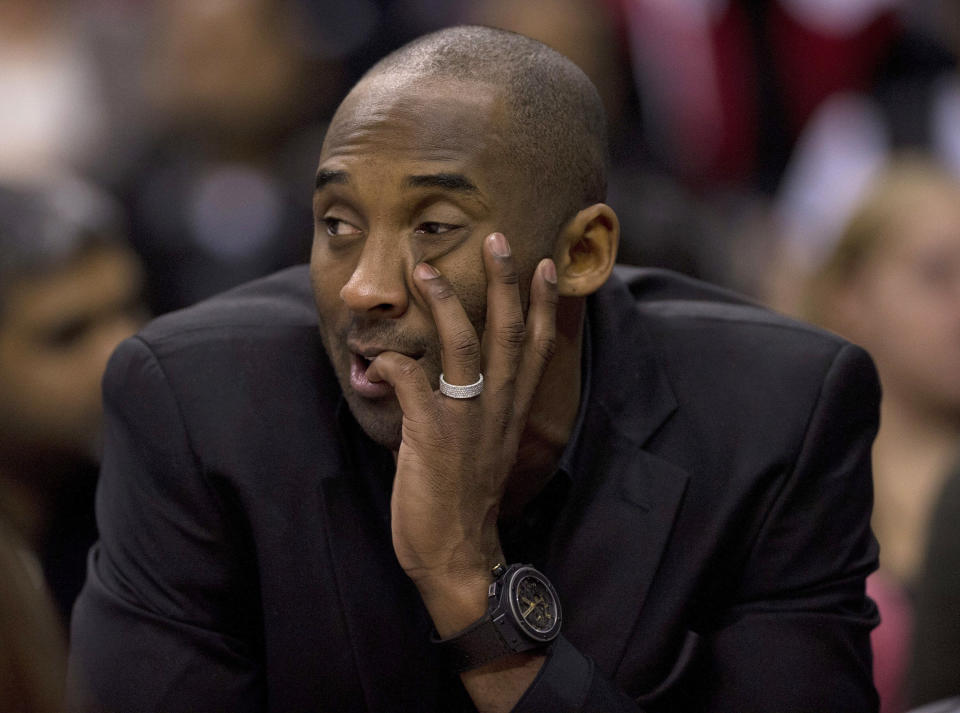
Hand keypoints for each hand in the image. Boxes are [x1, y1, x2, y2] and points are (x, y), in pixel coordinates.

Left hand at [365, 232, 558, 631]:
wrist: (457, 557)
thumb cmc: (459, 502)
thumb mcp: (474, 450)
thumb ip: (454, 409)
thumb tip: (414, 377)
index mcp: (511, 412)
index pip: (537, 349)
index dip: (542, 305)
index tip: (544, 265)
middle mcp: (497, 410)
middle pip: (510, 334)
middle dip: (506, 283)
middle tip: (500, 239)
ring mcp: (467, 421)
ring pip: (466, 348)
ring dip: (447, 304)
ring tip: (427, 269)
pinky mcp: (433, 435)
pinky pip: (412, 382)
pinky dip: (392, 362)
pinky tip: (375, 355)